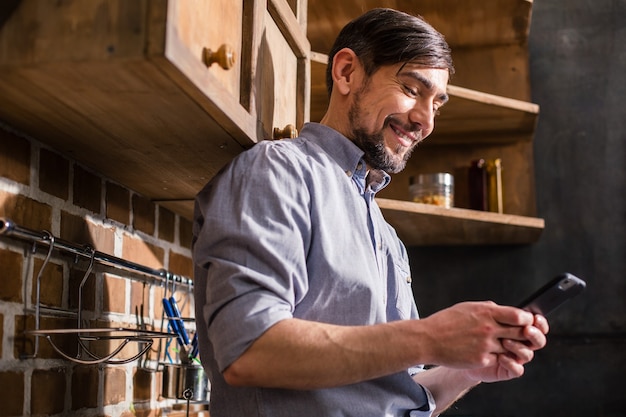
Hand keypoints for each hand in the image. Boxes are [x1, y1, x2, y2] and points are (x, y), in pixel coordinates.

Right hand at [419, 301, 535, 368]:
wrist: (428, 339)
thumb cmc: (445, 322)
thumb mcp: (467, 307)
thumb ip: (487, 308)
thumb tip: (501, 310)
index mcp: (486, 312)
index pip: (520, 316)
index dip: (527, 320)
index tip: (526, 322)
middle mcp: (489, 328)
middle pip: (521, 333)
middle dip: (524, 335)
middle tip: (521, 336)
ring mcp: (486, 345)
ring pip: (511, 348)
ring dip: (509, 348)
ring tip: (500, 344)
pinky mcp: (482, 360)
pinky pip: (499, 359)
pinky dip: (496, 357)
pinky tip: (487, 352)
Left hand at [464, 314, 548, 382]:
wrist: (456, 350)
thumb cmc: (469, 331)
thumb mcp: (482, 316)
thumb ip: (497, 312)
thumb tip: (509, 308)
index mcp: (515, 327)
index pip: (535, 325)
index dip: (539, 323)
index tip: (535, 318)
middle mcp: (518, 342)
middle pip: (537, 340)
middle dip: (534, 335)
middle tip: (526, 330)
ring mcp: (514, 357)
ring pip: (528, 354)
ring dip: (519, 347)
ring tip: (505, 341)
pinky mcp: (507, 370)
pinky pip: (517, 370)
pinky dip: (511, 363)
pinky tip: (500, 357)